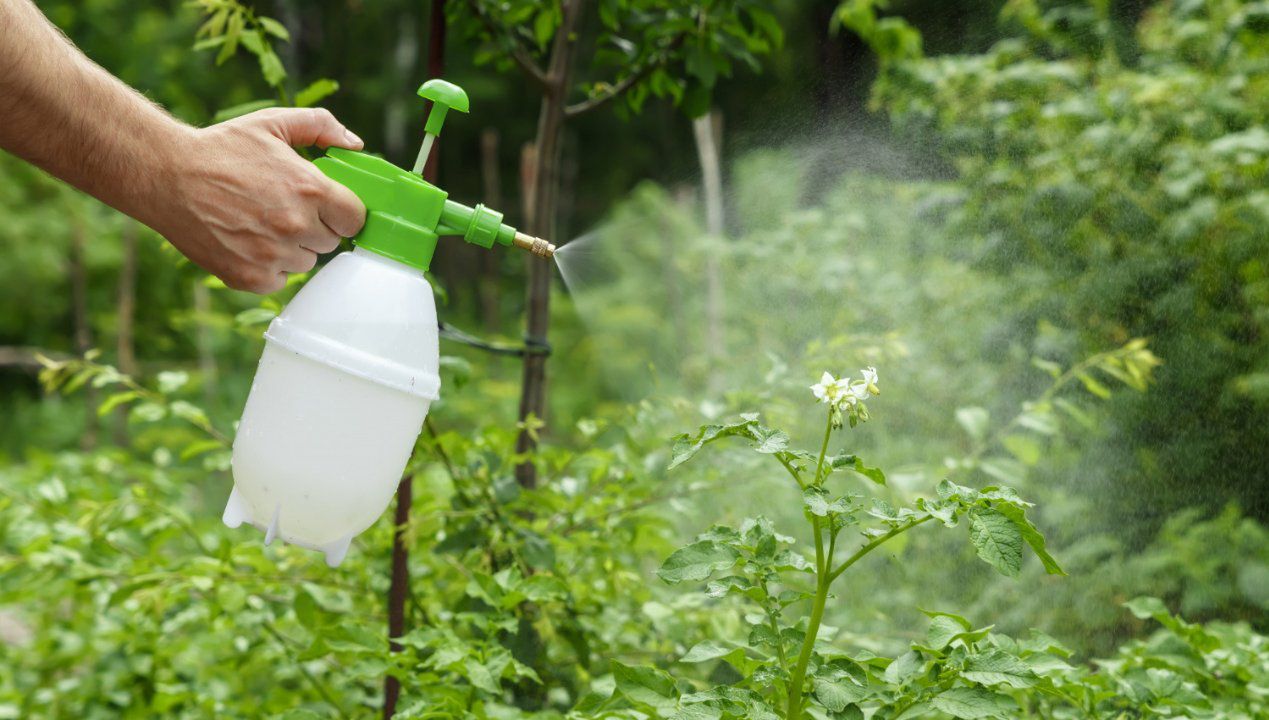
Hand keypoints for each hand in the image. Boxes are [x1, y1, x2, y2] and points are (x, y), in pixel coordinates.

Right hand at [154, 108, 366, 292]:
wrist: (166, 175)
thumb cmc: (221, 149)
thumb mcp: (273, 123)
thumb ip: (320, 126)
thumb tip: (355, 144)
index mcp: (310, 190)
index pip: (355, 219)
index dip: (342, 212)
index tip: (327, 206)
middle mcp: (296, 226)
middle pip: (330, 241)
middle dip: (314, 226)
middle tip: (283, 208)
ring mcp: (273, 255)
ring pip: (305, 261)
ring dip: (291, 247)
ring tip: (261, 222)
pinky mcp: (249, 277)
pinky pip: (279, 279)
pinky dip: (268, 267)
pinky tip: (247, 241)